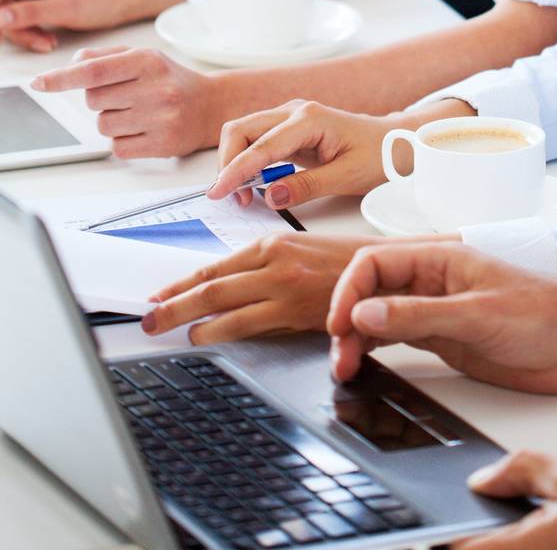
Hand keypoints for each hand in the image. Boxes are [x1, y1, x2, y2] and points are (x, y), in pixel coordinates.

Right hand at [0, 0, 122, 51]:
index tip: (2, 33)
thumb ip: (29, 13)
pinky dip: (25, 31)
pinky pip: (9, 16)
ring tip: (47, 42)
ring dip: (21, 33)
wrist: (112, 0)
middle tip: (40, 42)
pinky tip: (45, 38)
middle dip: (14, 28)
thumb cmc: (96, 0)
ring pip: (1, 14)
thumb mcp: (64, 10)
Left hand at [31, 45, 221, 157]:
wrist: (212, 105)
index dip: (63, 78)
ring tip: (137, 112)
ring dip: (112, 120)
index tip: (40, 82)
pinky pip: (118, 147)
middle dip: (100, 99)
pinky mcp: (162, 145)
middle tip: (125, 95)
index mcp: (148, 61)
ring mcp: (161, 118)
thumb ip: (105, 57)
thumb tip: (72, 64)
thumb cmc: (171, 80)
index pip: (94, 71)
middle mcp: (156, 88)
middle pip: (93, 100)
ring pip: (103, 125)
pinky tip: (143, 129)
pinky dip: (123, 140)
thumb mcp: (143, 57)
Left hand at [141, 233, 365, 343]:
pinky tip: (203, 336)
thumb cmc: (344, 263)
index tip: (159, 293)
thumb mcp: (300, 249)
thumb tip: (226, 284)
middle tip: (148, 316)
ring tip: (166, 329)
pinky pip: (247, 325)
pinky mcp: (294, 312)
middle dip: (173, 303)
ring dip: (188, 320)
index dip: (182, 282)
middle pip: (211, 285)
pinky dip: (220, 331)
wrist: (385, 272)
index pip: (215, 266)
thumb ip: (264, 264)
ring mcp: (283, 288)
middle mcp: (273, 262)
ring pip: (222, 306)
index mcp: (273, 243)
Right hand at [208, 99, 395, 208]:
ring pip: (244, 132)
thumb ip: (307, 187)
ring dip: (235, 162)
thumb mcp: (347, 177)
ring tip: (244, 196)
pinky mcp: (289, 129)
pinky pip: (257, 141)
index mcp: (310, 119)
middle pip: (242, 129)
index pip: (261, 145)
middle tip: (232, 199)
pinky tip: (254, 185)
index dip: (236, 170)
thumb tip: (270, 196)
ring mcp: (291, 117)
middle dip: (228, 162)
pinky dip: (247, 162)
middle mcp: (295, 111)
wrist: (395, 142)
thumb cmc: (378, 155)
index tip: (219, 193)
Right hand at [327, 242, 556, 391]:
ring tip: (345, 369)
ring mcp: (436, 310)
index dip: (350, 290)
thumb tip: (365, 314)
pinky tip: (363, 366)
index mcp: (440, 259)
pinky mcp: (443, 339)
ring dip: (356, 339)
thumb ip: (419, 315)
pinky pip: (396, 339)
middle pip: (371, 291)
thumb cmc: (543, 315)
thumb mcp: (476, 315)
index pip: (376, 263)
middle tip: (339, 356)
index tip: (340, 323)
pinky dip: (374, 351)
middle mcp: (433, 282)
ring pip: (379, 318)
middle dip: (347, 319)